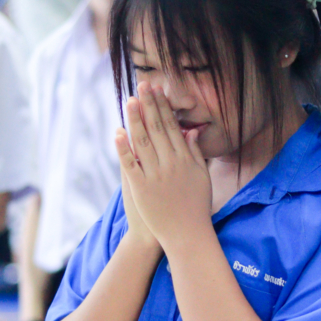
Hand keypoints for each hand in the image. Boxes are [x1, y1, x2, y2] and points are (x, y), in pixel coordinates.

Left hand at [116, 84, 212, 250]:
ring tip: (129, 101)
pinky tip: (118, 132)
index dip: (163, 107)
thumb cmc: (196, 207)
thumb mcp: (202, 177)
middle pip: (157, 128)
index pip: (172, 126)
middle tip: (141, 85)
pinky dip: (123, 148)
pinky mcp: (141, 188)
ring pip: (142, 142)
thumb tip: (190, 132)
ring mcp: (155, 175)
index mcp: (185, 159)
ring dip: (135, 120)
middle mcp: (171, 163)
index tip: (157, 90)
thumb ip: (196, 153)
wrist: (186, 235)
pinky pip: (130, 164)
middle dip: (149, 105)